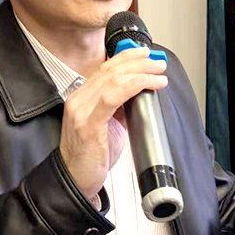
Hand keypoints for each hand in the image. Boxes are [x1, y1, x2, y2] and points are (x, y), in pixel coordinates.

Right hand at [59, 47, 167, 200]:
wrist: (75, 180)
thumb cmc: (91, 156)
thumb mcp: (107, 125)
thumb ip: (118, 107)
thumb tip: (139, 93)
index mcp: (82, 97)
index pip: (105, 69)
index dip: (126, 57)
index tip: (145, 54)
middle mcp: (79, 99)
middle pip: (111, 70)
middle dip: (138, 62)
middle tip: (158, 63)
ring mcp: (81, 110)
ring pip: (113, 79)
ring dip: (141, 72)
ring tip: (159, 74)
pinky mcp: (88, 124)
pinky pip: (112, 96)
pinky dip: (134, 86)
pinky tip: (148, 85)